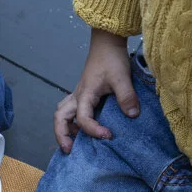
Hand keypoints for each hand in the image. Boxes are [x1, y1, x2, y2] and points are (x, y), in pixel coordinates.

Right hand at [54, 29, 138, 152]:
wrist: (107, 43)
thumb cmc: (112, 58)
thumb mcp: (122, 77)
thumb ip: (126, 96)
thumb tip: (132, 115)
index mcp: (85, 94)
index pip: (83, 119)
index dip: (93, 130)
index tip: (108, 136)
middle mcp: (78, 96)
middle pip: (59, 118)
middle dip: (61, 135)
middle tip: (70, 149)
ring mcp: (78, 95)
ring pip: (62, 114)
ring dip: (65, 128)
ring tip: (75, 141)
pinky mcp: (83, 95)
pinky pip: (70, 111)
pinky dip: (72, 122)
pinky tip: (83, 130)